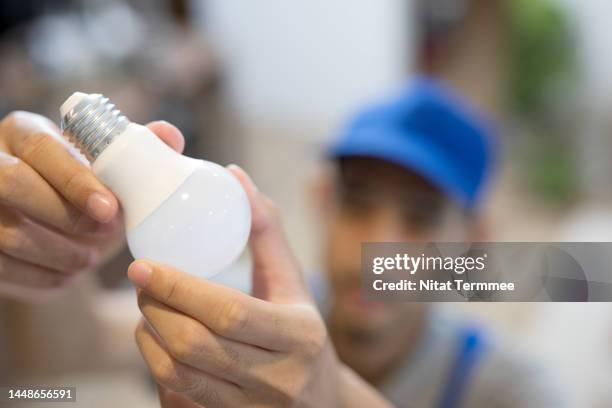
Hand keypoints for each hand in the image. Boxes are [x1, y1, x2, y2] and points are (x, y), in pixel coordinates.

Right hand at [0, 111, 183, 301]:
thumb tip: (170, 136)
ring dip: (58, 252)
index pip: (43, 147)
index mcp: (26, 133)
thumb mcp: (112, 175)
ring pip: (6, 232)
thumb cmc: (87, 197)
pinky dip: (41, 277)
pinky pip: (1, 266)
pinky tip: (67, 275)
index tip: (111, 210)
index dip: (75, 180)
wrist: (58, 238)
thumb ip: (139, 153)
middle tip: (104, 234)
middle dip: (64, 215)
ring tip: (90, 260)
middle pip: (12, 182)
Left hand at [130, 165, 344, 406]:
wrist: (321, 403)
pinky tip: (160, 343)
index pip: (228, 312)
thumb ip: (266, 229)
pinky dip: (157, 367)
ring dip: (148, 338)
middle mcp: (277, 380)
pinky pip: (177, 398)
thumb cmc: (304, 332)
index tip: (142, 266)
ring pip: (177, 376)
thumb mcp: (294, 281)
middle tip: (142, 284)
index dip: (178, 288)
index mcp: (298, 337)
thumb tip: (234, 175)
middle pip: (194, 345)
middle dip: (154, 310)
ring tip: (148, 310)